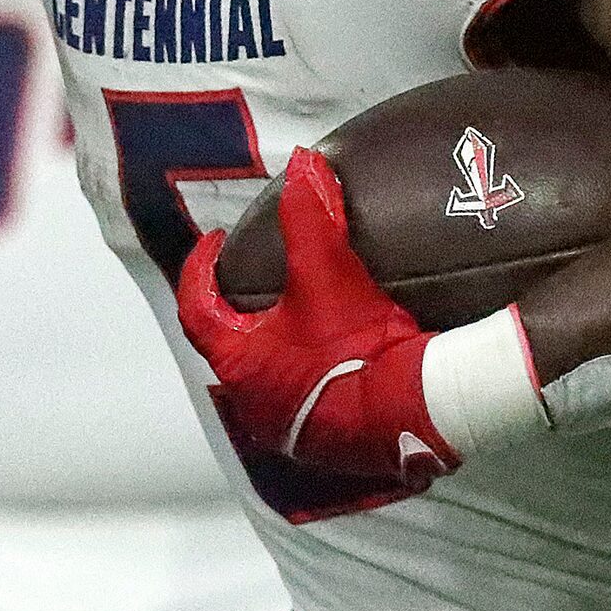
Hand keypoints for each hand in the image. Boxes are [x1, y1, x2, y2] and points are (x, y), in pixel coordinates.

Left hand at [179, 149, 462, 508]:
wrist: (414, 414)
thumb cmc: (358, 349)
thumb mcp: (329, 273)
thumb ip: (310, 216)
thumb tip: (304, 165)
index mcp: (238, 362)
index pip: (197, 309)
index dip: (200, 271)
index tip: (213, 244)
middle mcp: (253, 402)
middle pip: (230, 348)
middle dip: (237, 313)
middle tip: (253, 282)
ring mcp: (288, 430)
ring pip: (266, 380)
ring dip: (273, 349)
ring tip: (294, 317)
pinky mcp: (326, 446)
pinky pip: (305, 403)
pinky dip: (308, 376)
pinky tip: (332, 360)